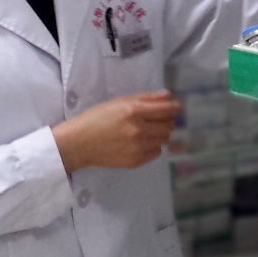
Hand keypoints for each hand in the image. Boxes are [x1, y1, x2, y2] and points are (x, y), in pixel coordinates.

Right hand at [53, 90, 180, 172]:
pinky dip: (153, 146)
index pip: (165, 109)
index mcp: (133, 111)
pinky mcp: (136, 161)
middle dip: (168, 121)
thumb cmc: (96, 118)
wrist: (79, 143)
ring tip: (147, 130)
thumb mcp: (118, 102)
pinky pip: (156, 152)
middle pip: (168, 125)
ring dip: (160, 133)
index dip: (175, 108)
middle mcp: (138, 129)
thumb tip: (168, 96)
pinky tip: (140, 142)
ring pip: (164, 139)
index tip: (178, 107)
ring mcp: (138, 147)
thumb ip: (145, 98)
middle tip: (160, 119)